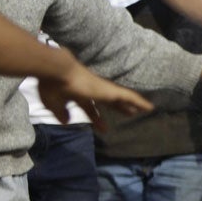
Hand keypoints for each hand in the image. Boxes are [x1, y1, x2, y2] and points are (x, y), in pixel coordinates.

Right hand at [38, 58, 153, 129]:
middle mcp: (93, 91)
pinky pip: (130, 97)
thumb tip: (67, 122)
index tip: (104, 128)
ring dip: (132, 105)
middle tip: (130, 114)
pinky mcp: (110, 90)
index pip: (90, 108)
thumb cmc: (52, 86)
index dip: (96, 118)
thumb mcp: (53, 104)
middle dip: (120, 109)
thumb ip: (61, 113)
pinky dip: (139, 102)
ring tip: (145, 110)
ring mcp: (103, 89)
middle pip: (111, 102)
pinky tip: (149, 108)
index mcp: (79, 95)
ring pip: (122, 98)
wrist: (58, 72)